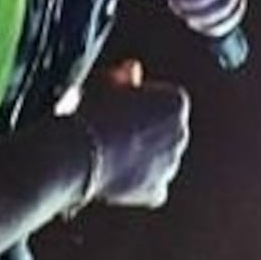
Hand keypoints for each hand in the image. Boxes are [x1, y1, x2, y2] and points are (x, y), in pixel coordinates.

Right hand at [76, 61, 189, 208]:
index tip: (116, 108)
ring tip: (107, 156)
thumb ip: (124, 75)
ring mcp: (171, 164)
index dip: (137, 104)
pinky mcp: (157, 190)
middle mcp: (181, 133)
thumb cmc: (89, 112)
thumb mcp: (105, 81)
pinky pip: (150, 187)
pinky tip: (114, 177)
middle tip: (111, 134)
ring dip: (141, 159)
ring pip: (158, 161)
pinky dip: (136, 185)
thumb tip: (133, 69)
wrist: (78, 153)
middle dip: (144, 133)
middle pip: (164, 132)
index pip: (162, 101)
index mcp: (176, 101)